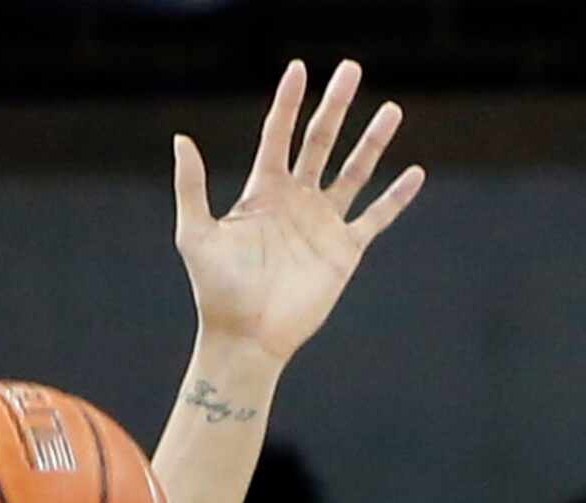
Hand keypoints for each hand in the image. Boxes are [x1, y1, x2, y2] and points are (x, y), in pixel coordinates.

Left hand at [174, 59, 423, 365]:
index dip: (288, 103)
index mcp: (262, 193)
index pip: (277, 136)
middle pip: (320, 142)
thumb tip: (181, 138)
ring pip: (354, 171)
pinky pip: (376, 217)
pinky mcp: (344, 250)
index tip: (299, 69)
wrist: (245, 338)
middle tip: (351, 69)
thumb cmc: (217, 291)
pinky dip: (396, 197)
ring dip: (372, 142)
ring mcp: (322, 224)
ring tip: (390, 110)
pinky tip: (414, 174)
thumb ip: (192, 186)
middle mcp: (295, 201)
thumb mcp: (196, 235)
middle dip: (335, 106)